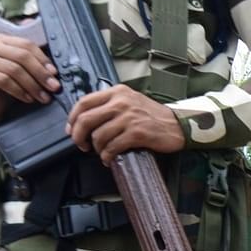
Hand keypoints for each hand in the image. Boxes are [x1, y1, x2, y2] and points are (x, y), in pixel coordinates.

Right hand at [0, 33, 58, 118]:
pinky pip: (3, 80)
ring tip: (43, 97)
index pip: (26, 44)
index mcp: (0, 40)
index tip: (55, 73)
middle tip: (54, 87)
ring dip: (33, 85)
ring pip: (14, 69)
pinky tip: (28, 99)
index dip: (43, 59)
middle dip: (41, 73)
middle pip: (22, 56)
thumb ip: (29, 62)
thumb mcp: (16, 70)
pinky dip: (19, 91)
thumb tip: (52, 67)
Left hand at [66, 84, 184, 163]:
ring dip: (96, 149)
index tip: (71, 129)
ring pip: (98, 135)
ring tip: (102, 153)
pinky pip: (113, 146)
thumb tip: (87, 120)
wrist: (179, 125)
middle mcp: (121, 102)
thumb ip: (110, 105)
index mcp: (117, 92)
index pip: (84, 102)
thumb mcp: (131, 101)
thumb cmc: (154, 116)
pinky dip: (107, 156)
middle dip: (78, 136)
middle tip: (81, 145)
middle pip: (86, 119)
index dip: (72, 118)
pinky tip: (110, 158)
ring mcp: (129, 117)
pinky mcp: (137, 133)